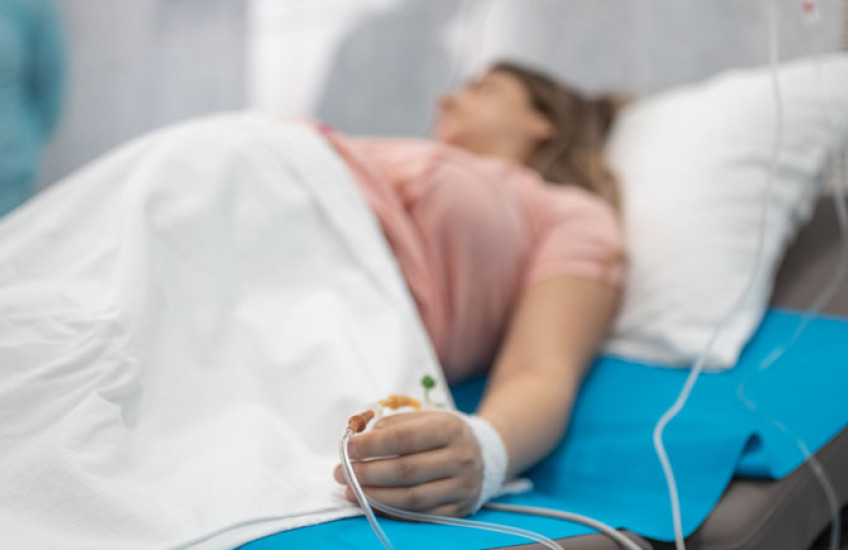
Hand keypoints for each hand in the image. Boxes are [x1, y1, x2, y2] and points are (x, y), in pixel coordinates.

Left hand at [334, 410, 482, 516]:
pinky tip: (371, 503)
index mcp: (450, 428)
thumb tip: (361, 437)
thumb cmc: (443, 434)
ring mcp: (461, 487)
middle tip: (341, 472)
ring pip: (411, 498)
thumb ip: (394, 424)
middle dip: (367, 473)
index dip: (372, 445)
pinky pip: (420, 516)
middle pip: (405, 471)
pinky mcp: (459, 510)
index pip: (404, 438)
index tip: (347, 448)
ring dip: (374, 496)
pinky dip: (391, 511)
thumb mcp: (426, 417)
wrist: (482, 454)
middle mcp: (459, 458)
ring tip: (350, 490)